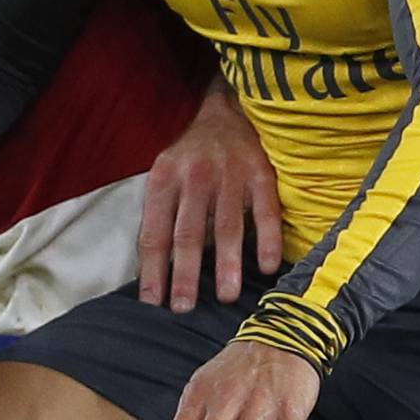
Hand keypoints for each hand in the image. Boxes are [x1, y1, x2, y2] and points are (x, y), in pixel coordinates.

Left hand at [138, 81, 282, 312]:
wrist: (229, 111)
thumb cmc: (192, 157)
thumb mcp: (166, 176)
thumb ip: (161, 216)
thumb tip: (155, 272)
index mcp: (164, 179)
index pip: (155, 232)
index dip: (153, 269)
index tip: (153, 303)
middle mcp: (195, 176)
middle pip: (188, 233)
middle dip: (185, 274)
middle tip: (185, 308)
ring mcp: (230, 175)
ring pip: (227, 225)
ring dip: (227, 263)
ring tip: (227, 296)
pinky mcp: (261, 174)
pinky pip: (265, 212)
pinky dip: (267, 239)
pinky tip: (267, 266)